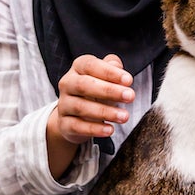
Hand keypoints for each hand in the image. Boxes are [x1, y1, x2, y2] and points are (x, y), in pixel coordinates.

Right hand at [46, 54, 134, 177]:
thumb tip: (118, 68)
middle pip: (84, 85)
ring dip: (105, 112)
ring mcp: (63, 104)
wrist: (77, 116)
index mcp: (78, 67)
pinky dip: (94, 129)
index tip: (129, 80)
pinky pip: (77, 126)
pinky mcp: (64, 124)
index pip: (91, 65)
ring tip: (124, 116)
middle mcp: (67, 83)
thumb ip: (113, 68)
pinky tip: (110, 129)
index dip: (109, 72)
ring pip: (80, 107)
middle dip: (109, 91)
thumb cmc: (97, 91)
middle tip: (130, 96)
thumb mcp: (106, 77)